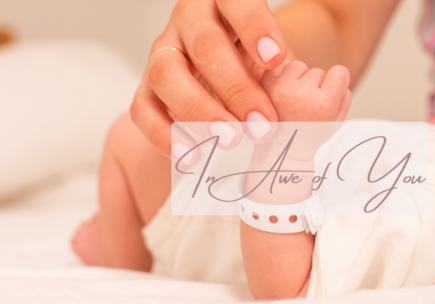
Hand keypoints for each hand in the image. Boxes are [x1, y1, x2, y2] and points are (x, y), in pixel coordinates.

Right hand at [130, 0, 288, 160]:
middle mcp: (189, 20)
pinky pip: (142, 108)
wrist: (225, 66)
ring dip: (200, 111)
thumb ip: (273, 63)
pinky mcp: (147, 84)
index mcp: (223, 0)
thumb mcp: (269, 51)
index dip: (255, 28)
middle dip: (236, 88)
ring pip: (167, 73)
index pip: (237, 3)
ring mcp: (164, 50)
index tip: (277, 59)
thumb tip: (289, 96)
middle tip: (263, 125)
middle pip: (205, 46)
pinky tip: (191, 153)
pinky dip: (163, 133)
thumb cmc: (254, 57)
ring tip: (231, 139)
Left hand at [254, 60, 351, 160]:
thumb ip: (345, 95)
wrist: (281, 147)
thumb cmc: (310, 133)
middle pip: (318, 71)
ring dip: (299, 78)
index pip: (340, 72)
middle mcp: (300, 94)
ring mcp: (280, 88)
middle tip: (306, 105)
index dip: (336, 82)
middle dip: (315, 85)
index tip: (328, 94)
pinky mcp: (265, 84)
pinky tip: (283, 90)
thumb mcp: (336, 121)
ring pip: (299, 66)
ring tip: (294, 99)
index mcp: (322, 105)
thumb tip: (338, 71)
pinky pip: (280, 65)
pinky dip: (282, 74)